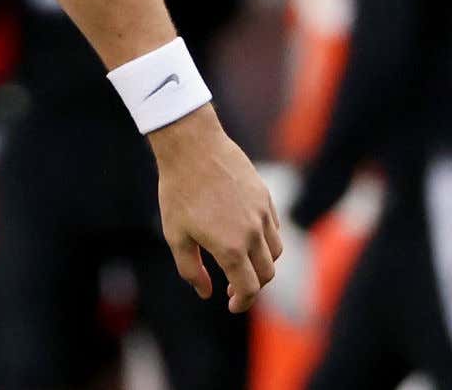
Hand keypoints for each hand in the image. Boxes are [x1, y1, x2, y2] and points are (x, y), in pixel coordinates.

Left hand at [150, 106, 282, 312]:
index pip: (249, 288)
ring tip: (241, 262)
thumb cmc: (178, 190)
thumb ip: (191, 269)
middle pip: (267, 274)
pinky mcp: (264, 196)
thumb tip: (206, 292)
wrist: (192, 145)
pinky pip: (274, 227)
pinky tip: (245, 236)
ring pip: (275, 251)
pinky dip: (266, 240)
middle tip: (234, 288)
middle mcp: (253, 233)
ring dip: (262, 264)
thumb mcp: (176, 235)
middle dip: (253, 286)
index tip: (232, 305)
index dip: (242, 302)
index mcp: (231, 247)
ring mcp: (262, 213)